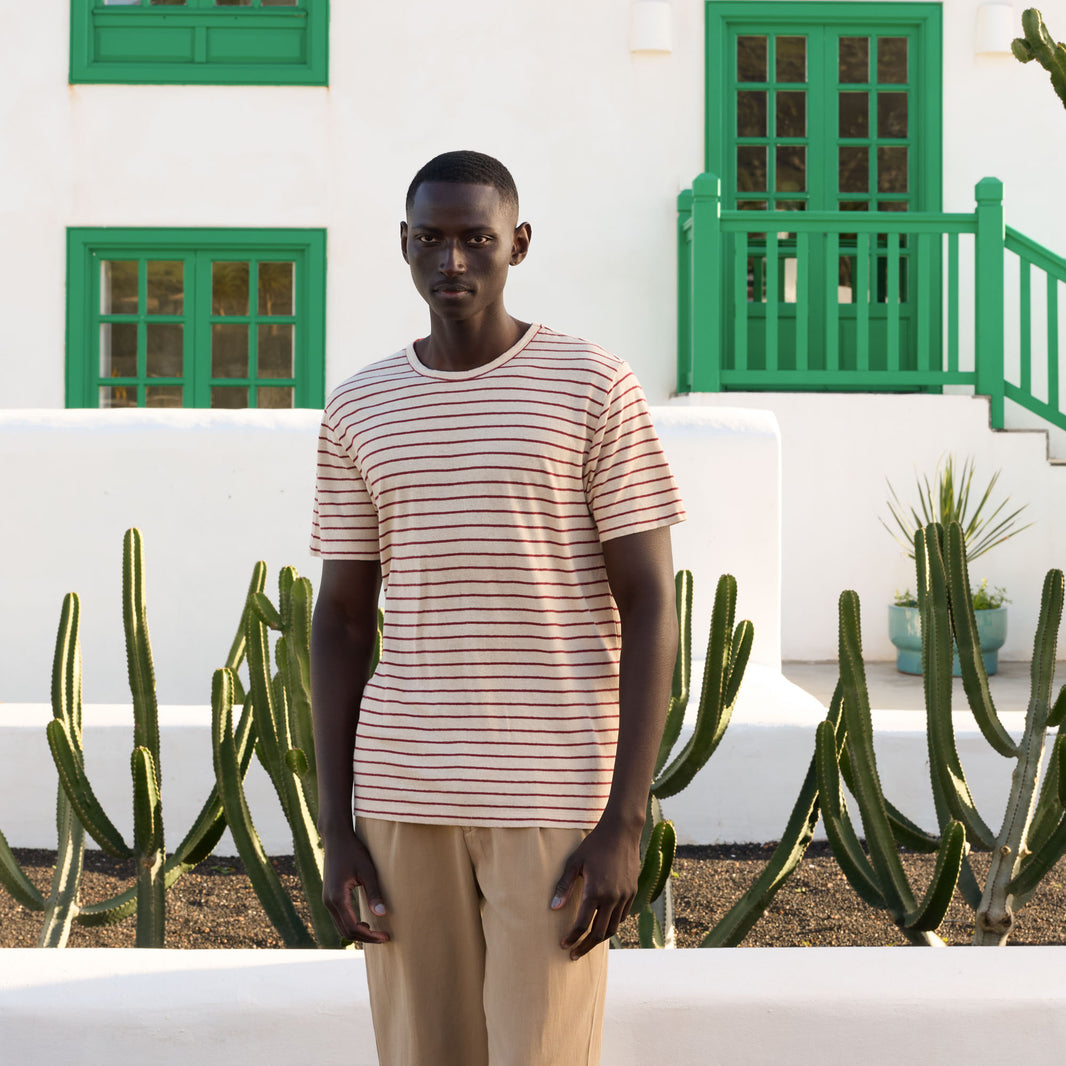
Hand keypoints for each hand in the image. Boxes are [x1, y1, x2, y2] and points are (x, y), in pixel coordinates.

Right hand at [321, 828, 390, 943]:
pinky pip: (339, 918)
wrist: (336, 838)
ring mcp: (326, 900)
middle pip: (345, 931)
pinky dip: (351, 924)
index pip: (353, 927)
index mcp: (337, 898)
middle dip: (365, 937)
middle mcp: (328, 902)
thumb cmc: (353, 851)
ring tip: (376, 932)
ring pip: (341, 926)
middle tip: (383, 938)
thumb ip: (374, 893)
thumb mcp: (367, 870)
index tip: (385, 937)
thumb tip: (382, 914)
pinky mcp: (329, 896)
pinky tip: (364, 922)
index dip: (370, 935)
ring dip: (358, 932)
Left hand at [550, 821, 641, 959]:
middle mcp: (612, 898)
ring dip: (599, 938)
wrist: (621, 832)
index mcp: (595, 892)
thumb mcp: (574, 862)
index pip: (582, 924)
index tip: (563, 945)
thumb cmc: (594, 845)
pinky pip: (622, 916)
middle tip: (574, 954)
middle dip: (585, 946)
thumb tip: (553, 908)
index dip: (572, 938)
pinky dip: (612, 925)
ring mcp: (624, 896)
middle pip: (599, 933)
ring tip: (587, 943)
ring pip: (613, 927)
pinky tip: (603, 924)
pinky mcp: (632, 892)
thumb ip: (564, 886)